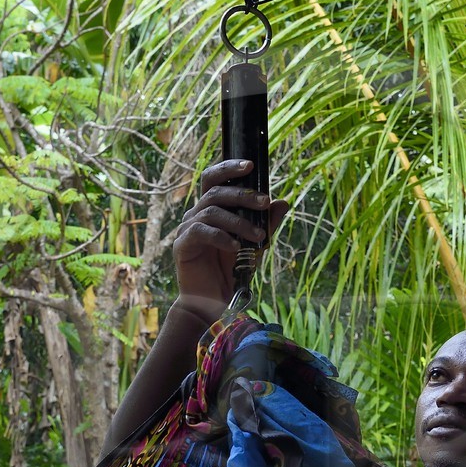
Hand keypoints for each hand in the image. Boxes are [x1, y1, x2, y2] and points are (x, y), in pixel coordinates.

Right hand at [171, 159, 289, 319]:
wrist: (212, 301)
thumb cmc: (231, 271)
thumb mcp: (255, 245)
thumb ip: (267, 224)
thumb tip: (282, 202)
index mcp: (210, 209)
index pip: (214, 179)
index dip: (229, 168)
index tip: (251, 165)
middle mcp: (196, 214)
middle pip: (215, 191)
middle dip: (242, 194)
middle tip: (264, 202)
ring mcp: (187, 229)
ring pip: (211, 211)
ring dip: (238, 221)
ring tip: (258, 235)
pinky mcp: (183, 245)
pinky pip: (202, 232)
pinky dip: (222, 237)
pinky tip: (237, 248)